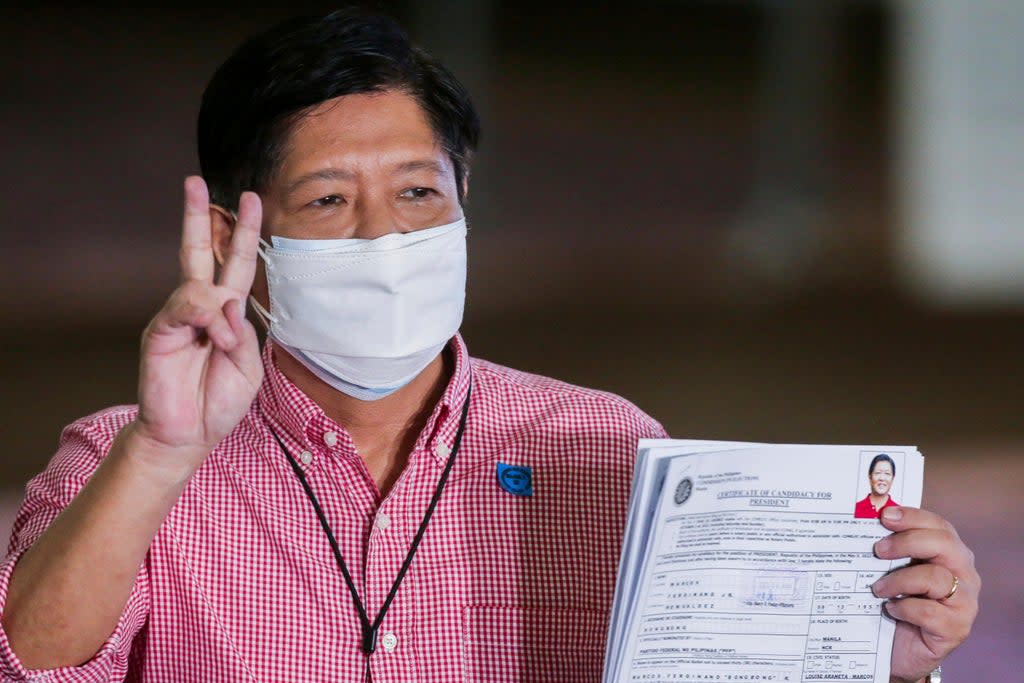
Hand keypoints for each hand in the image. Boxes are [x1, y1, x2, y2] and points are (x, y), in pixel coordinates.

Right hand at [134, 176, 263, 463]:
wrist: (190, 435)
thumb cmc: (219, 400)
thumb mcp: (249, 367)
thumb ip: (245, 332)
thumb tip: (228, 301)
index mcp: (227, 313)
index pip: (235, 263)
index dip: (244, 233)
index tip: (250, 200)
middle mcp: (202, 308)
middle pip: (199, 251)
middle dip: (201, 215)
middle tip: (197, 182)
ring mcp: (179, 317)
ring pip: (199, 284)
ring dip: (221, 311)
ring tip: (224, 345)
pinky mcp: (161, 330)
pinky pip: (187, 307)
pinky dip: (208, 322)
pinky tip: (214, 342)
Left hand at [871, 506, 979, 682]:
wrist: (899, 650)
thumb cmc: (895, 602)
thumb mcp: (891, 571)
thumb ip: (888, 549)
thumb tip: (861, 522)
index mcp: (949, 553)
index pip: (938, 525)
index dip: (913, 516)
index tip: (885, 515)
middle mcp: (963, 573)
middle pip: (944, 544)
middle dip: (907, 542)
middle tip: (877, 550)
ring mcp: (964, 602)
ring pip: (936, 578)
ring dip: (899, 580)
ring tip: (877, 589)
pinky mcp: (956, 628)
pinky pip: (930, 611)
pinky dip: (904, 608)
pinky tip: (891, 609)